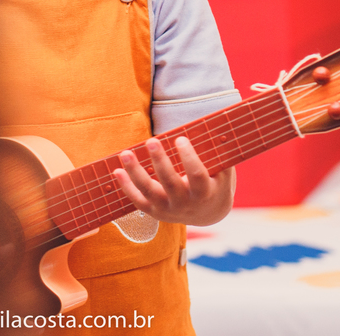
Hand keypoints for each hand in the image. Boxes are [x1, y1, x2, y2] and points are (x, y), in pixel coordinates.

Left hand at [113, 137, 235, 226]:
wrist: (207, 213)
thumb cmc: (215, 183)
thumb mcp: (222, 171)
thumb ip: (218, 153)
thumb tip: (212, 125)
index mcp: (205, 193)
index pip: (197, 176)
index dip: (189, 158)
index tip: (180, 138)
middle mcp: (185, 204)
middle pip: (170, 183)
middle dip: (159, 162)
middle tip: (151, 141)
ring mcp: (168, 210)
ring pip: (149, 192)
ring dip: (135, 172)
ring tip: (125, 153)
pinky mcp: (155, 212)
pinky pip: (138, 200)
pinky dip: (126, 187)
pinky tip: (117, 171)